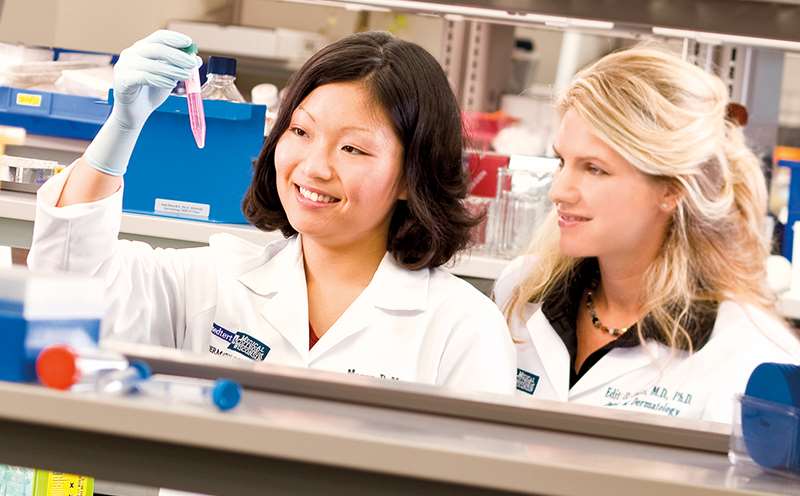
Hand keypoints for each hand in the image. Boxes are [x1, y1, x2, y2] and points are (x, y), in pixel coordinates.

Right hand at [84, 30, 200, 175]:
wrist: (135, 114)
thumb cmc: (151, 93)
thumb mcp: (169, 78)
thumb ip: (179, 68)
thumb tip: (196, 59)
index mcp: (142, 49)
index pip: (158, 36)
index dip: (174, 38)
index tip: (189, 43)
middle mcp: (130, 54)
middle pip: (156, 48)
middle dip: (177, 55)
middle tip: (192, 63)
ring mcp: (124, 66)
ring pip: (151, 64)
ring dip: (172, 69)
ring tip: (187, 76)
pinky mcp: (122, 81)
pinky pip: (143, 77)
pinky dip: (160, 79)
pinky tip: (170, 84)